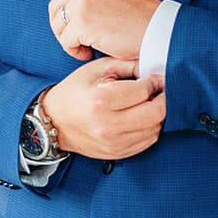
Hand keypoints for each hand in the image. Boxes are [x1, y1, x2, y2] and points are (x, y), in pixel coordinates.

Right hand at [42, 57, 164, 159]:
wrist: (55, 122)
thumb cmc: (75, 92)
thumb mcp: (97, 69)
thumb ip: (127, 64)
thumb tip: (154, 68)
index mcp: (101, 101)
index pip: (144, 91)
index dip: (155, 81)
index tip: (155, 77)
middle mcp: (109, 125)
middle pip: (155, 114)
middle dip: (162, 99)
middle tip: (159, 90)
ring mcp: (114, 143)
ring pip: (155, 129)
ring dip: (157, 114)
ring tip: (149, 102)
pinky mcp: (118, 153)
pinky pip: (148, 141)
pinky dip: (150, 128)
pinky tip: (141, 117)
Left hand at [49, 0, 159, 61]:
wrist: (157, 29)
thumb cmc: (142, 16)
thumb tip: (75, 3)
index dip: (63, 8)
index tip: (72, 23)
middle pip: (55, 7)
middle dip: (62, 26)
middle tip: (76, 39)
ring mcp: (81, 2)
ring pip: (57, 25)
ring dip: (68, 40)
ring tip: (85, 48)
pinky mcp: (82, 23)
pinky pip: (66, 41)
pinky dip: (75, 51)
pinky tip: (89, 54)